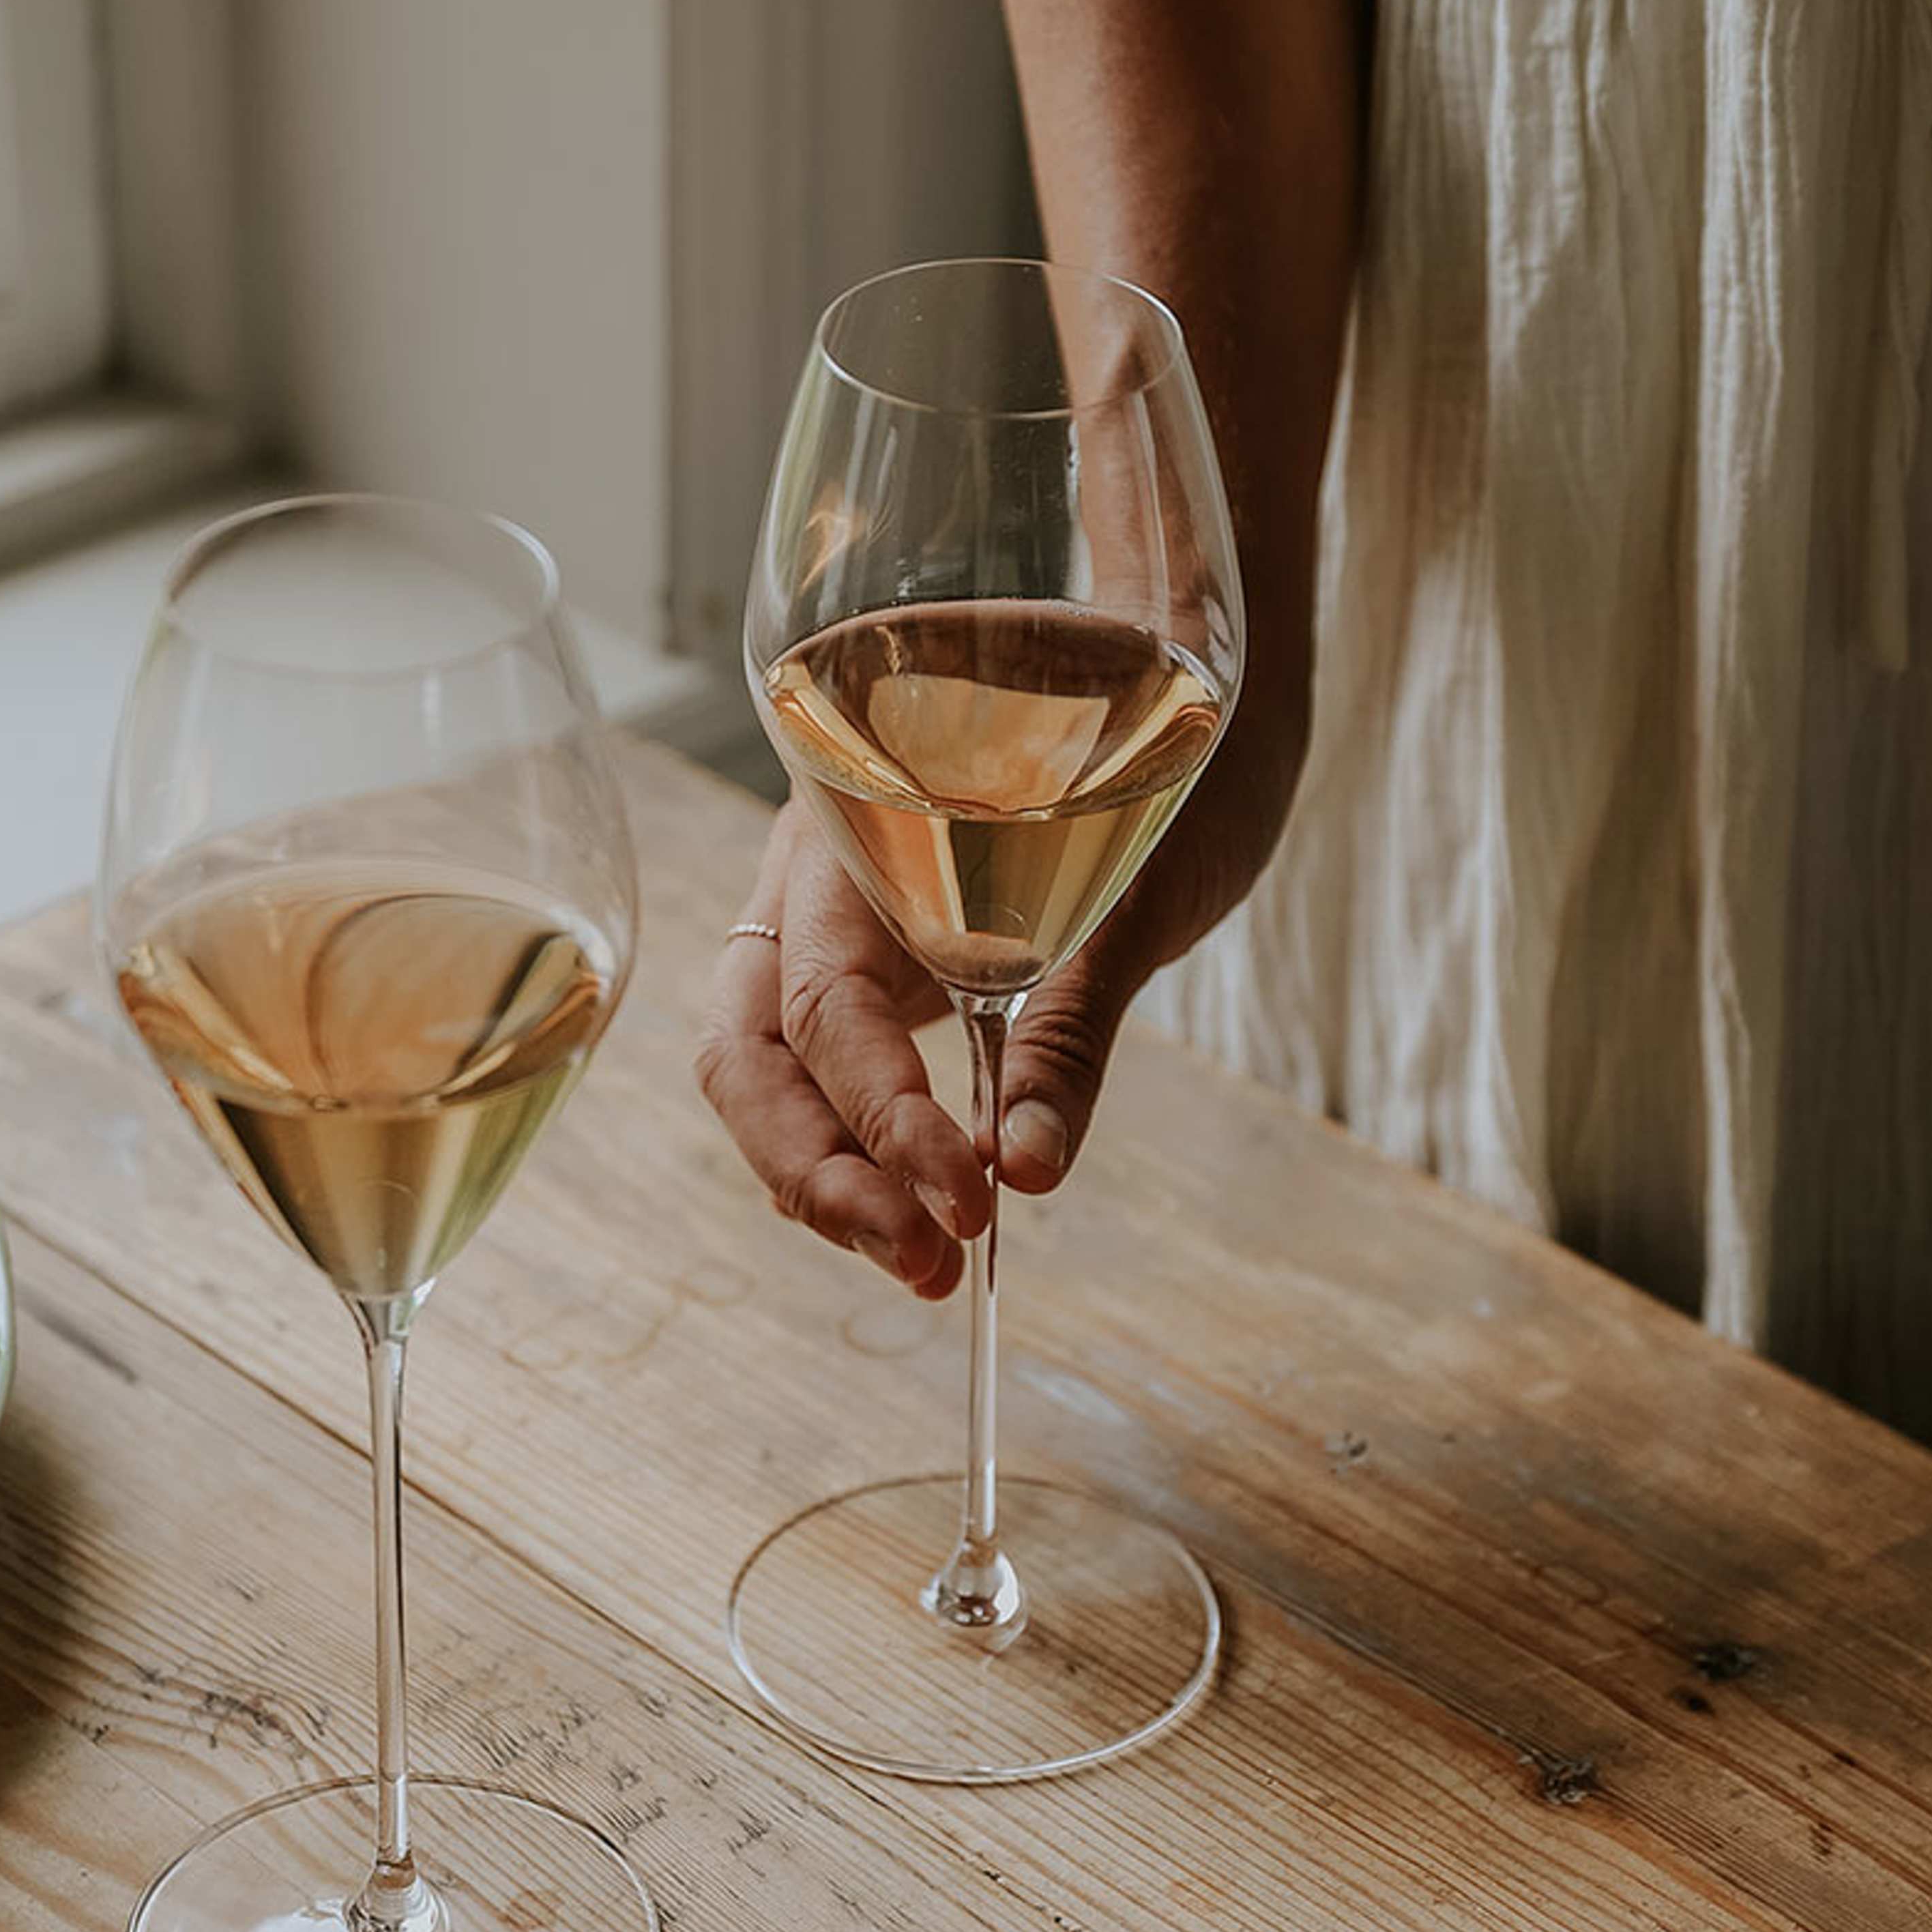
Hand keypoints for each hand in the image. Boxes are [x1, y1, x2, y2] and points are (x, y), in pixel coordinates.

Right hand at [693, 694, 1305, 1294]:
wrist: (1181, 665)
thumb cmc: (1168, 752)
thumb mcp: (1136, 892)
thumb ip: (1070, 1027)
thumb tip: (1033, 1172)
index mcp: (854, 826)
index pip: (826, 1005)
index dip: (883, 1119)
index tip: (968, 1204)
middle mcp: (814, 873)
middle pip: (750, 1049)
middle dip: (819, 1173)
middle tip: (922, 1264)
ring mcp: (828, 916)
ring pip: (764, 1067)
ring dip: (827, 1178)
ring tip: (923, 1265)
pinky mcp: (871, 958)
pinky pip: (817, 1065)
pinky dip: (854, 1146)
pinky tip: (912, 1209)